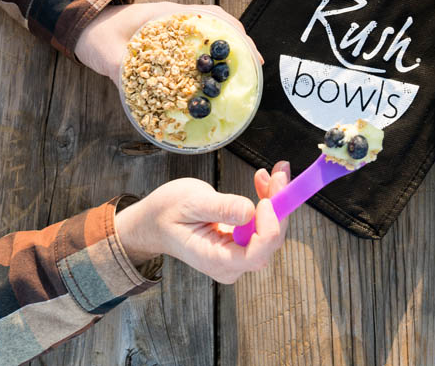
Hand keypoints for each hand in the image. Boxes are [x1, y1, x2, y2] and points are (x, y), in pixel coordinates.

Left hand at [74, 1, 261, 85]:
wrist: (84, 25)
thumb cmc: (97, 34)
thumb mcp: (107, 51)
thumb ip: (120, 66)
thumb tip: (138, 83)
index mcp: (167, 16)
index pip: (211, 16)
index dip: (233, 32)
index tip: (249, 52)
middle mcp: (175, 22)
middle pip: (218, 27)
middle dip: (239, 46)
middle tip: (254, 70)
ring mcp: (173, 33)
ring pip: (209, 39)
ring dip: (226, 56)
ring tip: (241, 79)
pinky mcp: (167, 46)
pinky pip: (195, 52)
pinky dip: (208, 65)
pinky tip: (212, 84)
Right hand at [114, 161, 290, 283]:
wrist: (155, 222)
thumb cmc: (167, 213)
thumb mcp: (190, 203)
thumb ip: (221, 208)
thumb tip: (250, 211)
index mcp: (216, 260)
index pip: (256, 254)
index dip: (268, 227)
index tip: (265, 199)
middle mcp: (232, 263)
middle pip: (270, 241)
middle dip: (279, 206)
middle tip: (279, 172)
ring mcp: (239, 255)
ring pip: (271, 231)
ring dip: (276, 200)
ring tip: (271, 172)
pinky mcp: (243, 243)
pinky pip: (264, 225)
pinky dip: (269, 201)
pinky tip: (263, 179)